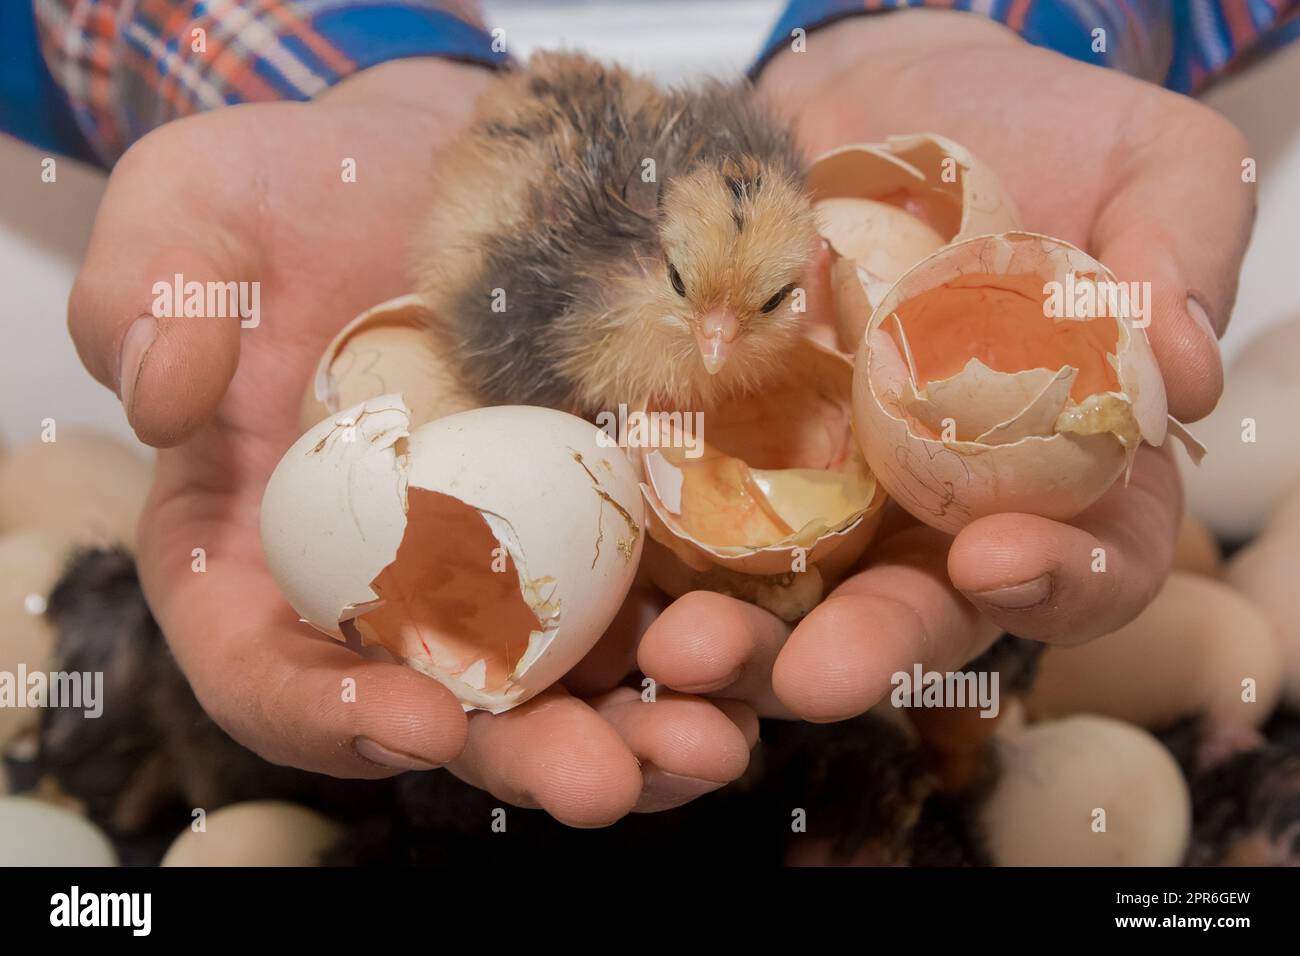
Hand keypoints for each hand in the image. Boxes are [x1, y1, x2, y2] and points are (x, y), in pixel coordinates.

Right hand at [69, 59, 754, 824]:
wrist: (446, 159)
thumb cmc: (303, 190)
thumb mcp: (197, 208)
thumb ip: (147, 292)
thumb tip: (161, 399)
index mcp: (259, 553)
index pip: (268, 672)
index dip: (330, 713)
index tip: (414, 713)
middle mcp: (389, 586)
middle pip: (443, 708)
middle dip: (520, 755)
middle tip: (600, 780)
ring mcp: (508, 565)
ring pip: (563, 686)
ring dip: (636, 734)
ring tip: (708, 744)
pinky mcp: (606, 525)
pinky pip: (652, 605)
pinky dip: (701, 645)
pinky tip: (750, 654)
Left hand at [643, 9, 1255, 724]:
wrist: (882, 97)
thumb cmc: (1038, 135)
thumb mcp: (1150, 166)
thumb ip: (1182, 253)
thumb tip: (1184, 374)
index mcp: (1063, 473)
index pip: (1085, 568)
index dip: (1057, 583)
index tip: (998, 557)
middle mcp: (941, 512)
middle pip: (917, 615)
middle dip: (870, 651)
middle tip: (817, 676)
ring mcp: (828, 495)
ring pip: (791, 601)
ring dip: (743, 642)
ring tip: (688, 650)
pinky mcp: (728, 457)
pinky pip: (687, 523)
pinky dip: (655, 562)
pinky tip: (619, 585)